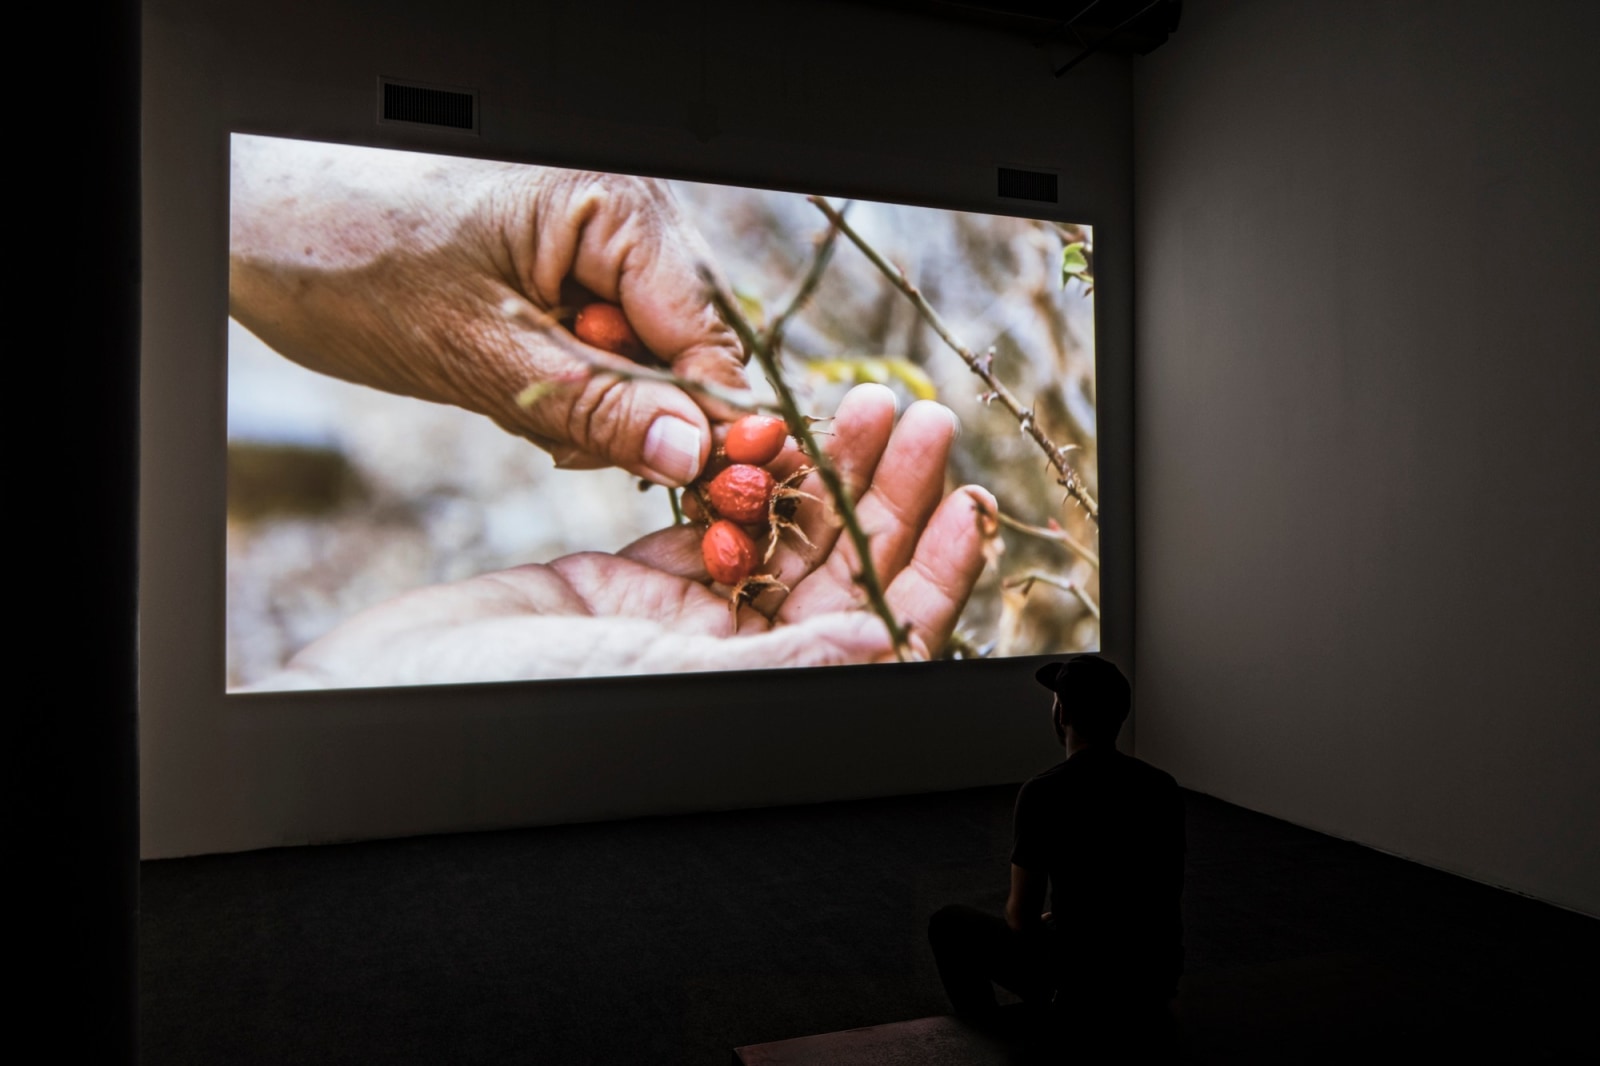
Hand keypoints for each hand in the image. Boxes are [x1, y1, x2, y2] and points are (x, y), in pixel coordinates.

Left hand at [229, 137, 748, 485]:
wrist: (256, 226)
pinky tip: (509, 386)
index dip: (713, 416)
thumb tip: (692, 453)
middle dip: (636, 411)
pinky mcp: (561, 275)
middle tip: (565, 439)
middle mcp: (617, 218)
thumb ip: (595, 406)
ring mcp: (590, 246)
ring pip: (642, 358)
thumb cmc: (349, 260)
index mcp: (612, 207)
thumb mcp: (477, 352)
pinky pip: (599, 351)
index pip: (706, 328)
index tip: (714, 490)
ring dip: (593, 405)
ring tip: (512, 396)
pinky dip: (565, 388)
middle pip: (684, 346)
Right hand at [253, 385, 995, 688]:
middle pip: (837, 574)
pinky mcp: (633, 580)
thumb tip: (883, 642)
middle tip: (917, 419)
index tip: (962, 501)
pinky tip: (775, 424)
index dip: (927, 572)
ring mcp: (684, 621)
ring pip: (781, 538)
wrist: (386, 691)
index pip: (875, 635)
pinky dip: (747, 469)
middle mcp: (733, 663)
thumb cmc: (504, 704)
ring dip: (826, 472)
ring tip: (861, 403)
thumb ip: (772, 663)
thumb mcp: (655, 683)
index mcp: (756, 693)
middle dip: (884, 497)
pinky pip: (711, 518)